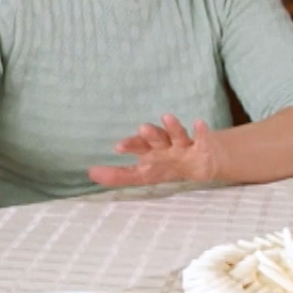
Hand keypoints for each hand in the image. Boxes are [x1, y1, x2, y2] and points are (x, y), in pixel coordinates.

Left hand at [88, 114, 223, 187]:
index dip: (130, 145)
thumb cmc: (167, 165)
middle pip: (156, 139)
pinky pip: (202, 139)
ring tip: (167, 117)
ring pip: (177, 135)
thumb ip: (118, 175)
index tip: (118, 147)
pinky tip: (199, 122)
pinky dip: (201, 132)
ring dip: (172, 127)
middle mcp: (165, 144)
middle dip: (150, 134)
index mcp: (150, 150)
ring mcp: (183, 145)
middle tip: (142, 128)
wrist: (202, 161)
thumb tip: (90, 173)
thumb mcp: (143, 174)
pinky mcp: (201, 147)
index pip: (138, 146)